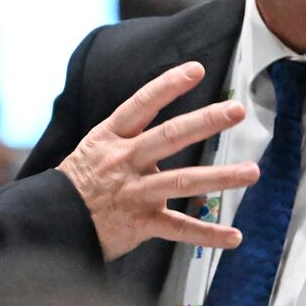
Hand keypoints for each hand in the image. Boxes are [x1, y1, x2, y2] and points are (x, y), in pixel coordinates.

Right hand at [58, 61, 255, 260]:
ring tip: (251, 172)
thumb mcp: (96, 147)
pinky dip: (209, 234)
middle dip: (205, 121)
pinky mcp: (140, 223)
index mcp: (110, 136)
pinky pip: (179, 228)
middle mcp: (123, 160)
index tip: (196, 69)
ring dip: (220, 177)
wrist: (53, 220)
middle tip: (236, 110)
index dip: (168, 85)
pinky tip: (234, 236)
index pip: (141, 104)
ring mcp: (133, 192)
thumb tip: (175, 132)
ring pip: (182, 181)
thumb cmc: (80, 180)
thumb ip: (132, 138)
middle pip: (170, 136)